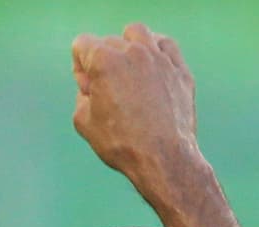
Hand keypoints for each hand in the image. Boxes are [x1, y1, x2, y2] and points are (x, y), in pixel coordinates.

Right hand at [71, 24, 199, 198]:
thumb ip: (81, 96)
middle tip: (109, 94)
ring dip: (128, 47)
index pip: (82, 45)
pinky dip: (156, 51)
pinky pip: (166, 45)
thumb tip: (91, 87)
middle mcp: (131, 51)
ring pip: (137, 34)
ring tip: (130, 71)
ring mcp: (158, 57)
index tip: (88, 90)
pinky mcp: (179, 69)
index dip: (80, 68)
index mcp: (104, 60)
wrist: (164, 160)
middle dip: (103, 64)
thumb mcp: (84, 124)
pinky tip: (153, 67)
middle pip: (109, 43)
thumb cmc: (123, 145)